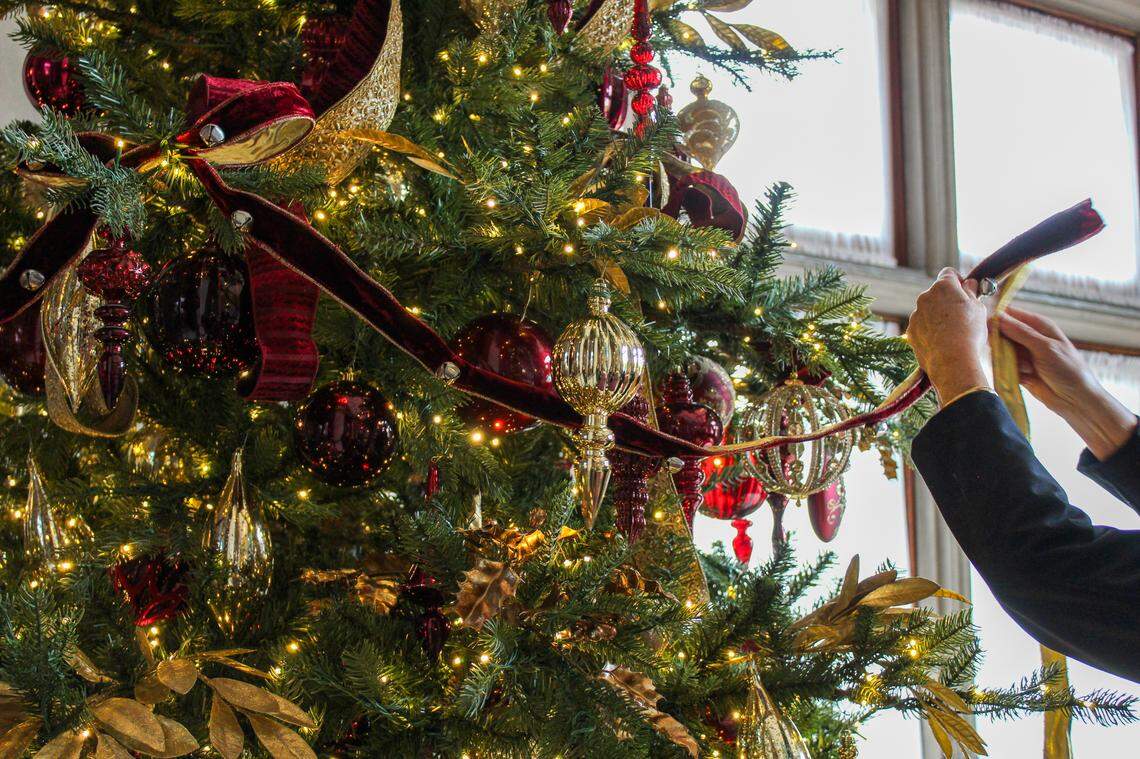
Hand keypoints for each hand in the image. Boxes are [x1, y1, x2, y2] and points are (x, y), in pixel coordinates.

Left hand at [908, 268, 990, 403]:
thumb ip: (972, 292)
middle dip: (948, 300)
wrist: (951, 360)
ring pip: (928, 311)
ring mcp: (915, 315)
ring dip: (938, 317)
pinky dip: (929, 331)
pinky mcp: (910, 332)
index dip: (958, 280)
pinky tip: (941, 342)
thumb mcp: (978, 308)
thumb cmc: (969, 332)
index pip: (949, 273)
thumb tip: (969, 283)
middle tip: (962, 316)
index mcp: (943, 287)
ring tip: (953, 333)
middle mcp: (925, 297)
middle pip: (937, 293)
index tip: (965, 290)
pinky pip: (921, 327)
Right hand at [998, 306, 1135, 459]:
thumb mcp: (1044, 347)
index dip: (998, 320)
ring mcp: (1025, 355)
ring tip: (1026, 368)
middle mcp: (1031, 339)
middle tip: (1008, 353)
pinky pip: (1005, 368)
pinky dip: (1011, 372)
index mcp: (1039, 326)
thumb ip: (1020, 332)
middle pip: (1003, 334)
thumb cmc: (1068, 370)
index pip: (1012, 315)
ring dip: (1009, 360)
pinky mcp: (1020, 371)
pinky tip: (1025, 377)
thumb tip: (998, 317)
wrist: (1076, 400)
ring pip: (1002, 352)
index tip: (989, 329)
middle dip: (1002, 344)